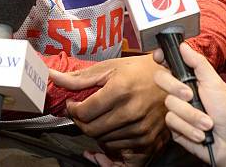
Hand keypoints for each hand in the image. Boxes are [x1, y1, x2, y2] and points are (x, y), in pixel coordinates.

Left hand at [49, 54, 169, 164]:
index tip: (73, 104)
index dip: (72, 109)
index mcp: (120, 91)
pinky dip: (110, 156)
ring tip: (100, 120)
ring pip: (105, 143)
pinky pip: (123, 160)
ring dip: (96, 134)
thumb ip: (80, 77)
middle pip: (91, 129)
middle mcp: (131, 113)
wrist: (172, 79)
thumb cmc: (140, 70)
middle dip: (81, 121)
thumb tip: (53, 76)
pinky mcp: (150, 144)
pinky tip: (104, 151)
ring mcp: (141, 131)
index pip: (84, 111)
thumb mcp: (110, 67)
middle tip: (82, 112)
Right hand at [153, 42, 225, 166]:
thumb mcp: (215, 83)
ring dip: (191, 115)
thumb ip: (198, 63)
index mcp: (189, 77)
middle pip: (161, 78)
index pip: (168, 62)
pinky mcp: (174, 126)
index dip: (160, 57)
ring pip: (169, 103)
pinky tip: (200, 132)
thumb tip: (183, 45)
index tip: (159, 57)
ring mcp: (176, 108)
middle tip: (190, 95)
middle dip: (176, 88)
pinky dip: (189, 128)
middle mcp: (180, 90)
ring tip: (206, 123)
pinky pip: (172, 121)